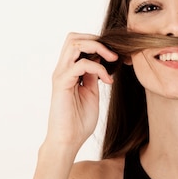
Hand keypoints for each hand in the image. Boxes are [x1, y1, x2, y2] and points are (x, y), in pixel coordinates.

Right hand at [44, 33, 117, 155]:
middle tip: (113, 54)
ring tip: (112, 60)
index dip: (98, 45)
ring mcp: (61, 74)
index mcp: (68, 71)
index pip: (79, 44)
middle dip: (96, 40)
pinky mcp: (62, 83)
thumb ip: (93, 76)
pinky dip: (98, 68)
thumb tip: (101, 61)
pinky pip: (81, 65)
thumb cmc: (78, 121)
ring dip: (97, 47)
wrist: (68, 141)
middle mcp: (62, 69)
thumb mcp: (91, 93)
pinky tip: (107, 80)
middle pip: (74, 37)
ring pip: (74, 43)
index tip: (117, 56)